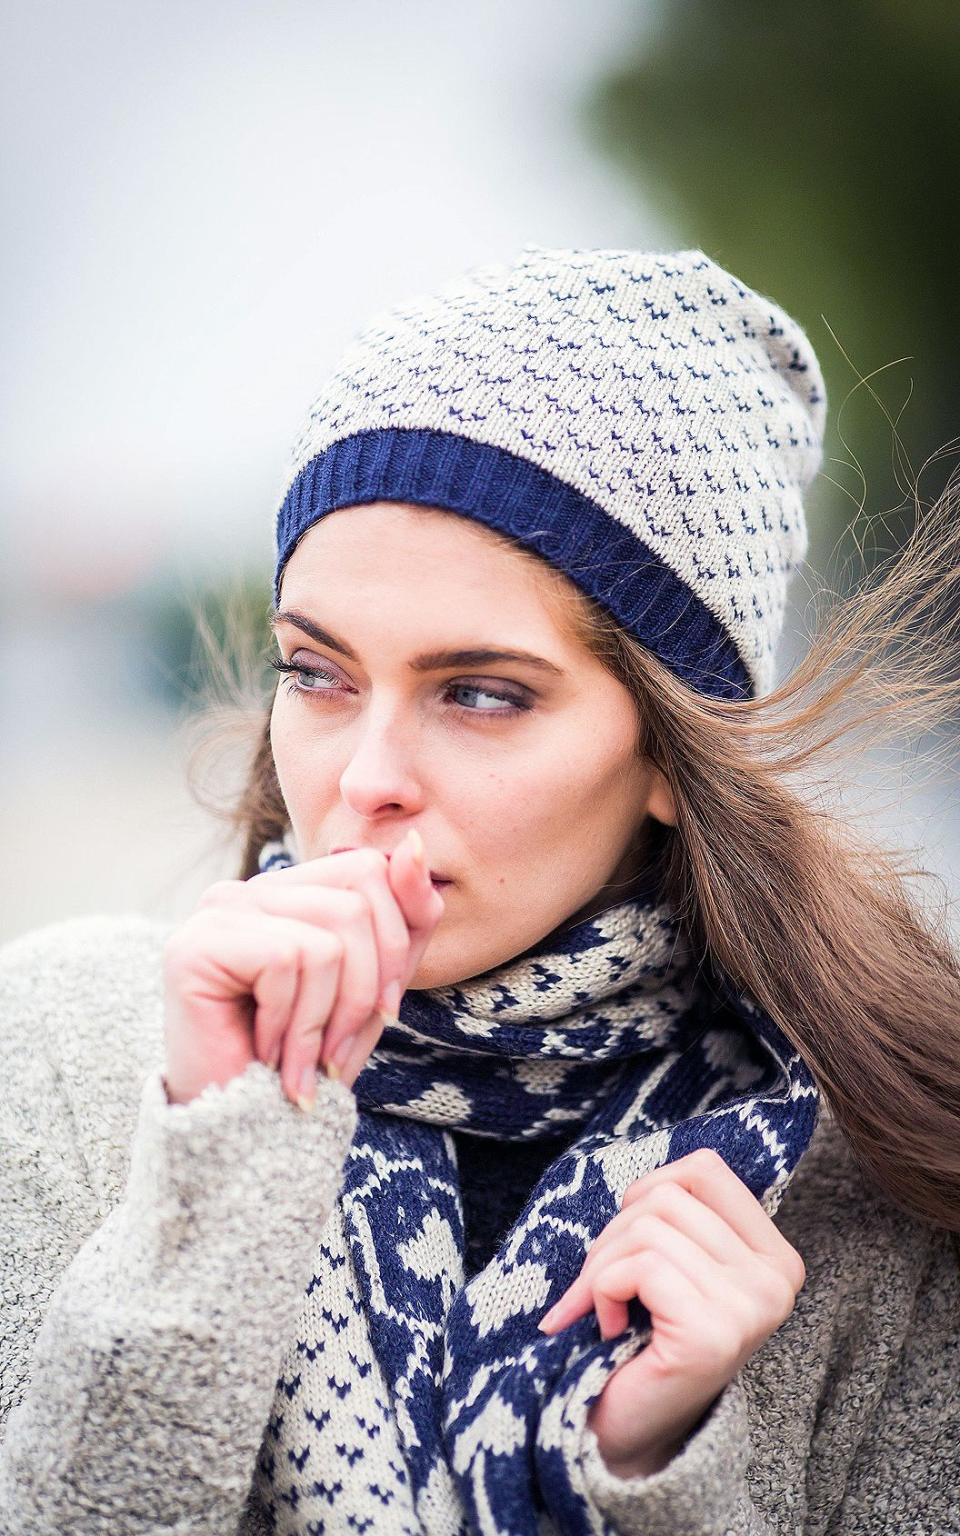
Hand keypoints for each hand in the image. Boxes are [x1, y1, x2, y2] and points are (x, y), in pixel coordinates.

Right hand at [162, 829, 444, 1108]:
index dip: (395, 942)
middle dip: (367, 989)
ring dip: (327, 1018)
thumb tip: (415, 845)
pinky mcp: (195, 943)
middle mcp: (252, 888)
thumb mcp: (380, 983)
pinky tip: (265, 1053)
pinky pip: (288, 960)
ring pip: (329, 938)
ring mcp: (219, 910)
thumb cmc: (310, 1059)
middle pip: (358, 901)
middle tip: (337, 1049)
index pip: (372, 868)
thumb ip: (406, 915)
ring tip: (300, 1058)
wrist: (246, 1135)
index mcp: (295, 891)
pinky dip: (291, 1023)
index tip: (380, 1011)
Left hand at [537, 1147, 805, 1477]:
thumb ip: (675, 1213)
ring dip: (602, 1266)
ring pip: (647, 1227)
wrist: (629, 1430)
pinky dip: (601, 1291)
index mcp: (774, 1255)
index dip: (649, 1189)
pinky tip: (611, 1326)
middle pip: (667, 1194)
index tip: (633, 1239)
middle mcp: (776, 1280)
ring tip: (608, 1306)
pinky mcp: (713, 1333)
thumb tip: (637, 1171)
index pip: (704, 1167)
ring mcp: (751, 1307)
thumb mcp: (672, 1260)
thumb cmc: (643, 1337)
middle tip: (608, 1284)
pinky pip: (638, 1267)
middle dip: (614, 1233)